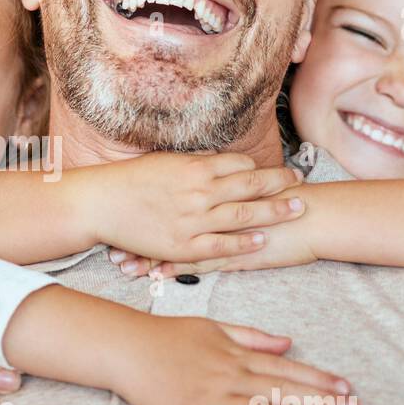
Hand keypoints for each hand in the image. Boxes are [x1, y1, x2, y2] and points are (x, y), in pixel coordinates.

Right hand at [81, 151, 306, 264]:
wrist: (100, 203)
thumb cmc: (129, 181)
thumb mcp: (164, 162)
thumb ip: (194, 163)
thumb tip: (217, 159)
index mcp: (194, 168)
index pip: (239, 164)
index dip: (262, 168)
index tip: (281, 170)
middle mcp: (199, 191)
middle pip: (250, 185)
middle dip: (280, 183)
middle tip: (303, 182)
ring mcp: (193, 219)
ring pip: (243, 214)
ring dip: (274, 210)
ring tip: (297, 208)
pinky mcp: (183, 245)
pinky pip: (222, 245)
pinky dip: (244, 242)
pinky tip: (263, 239)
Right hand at [108, 311, 355, 404]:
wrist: (126, 347)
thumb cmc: (168, 335)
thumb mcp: (213, 327)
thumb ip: (251, 336)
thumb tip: (287, 342)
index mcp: (236, 355)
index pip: (286, 368)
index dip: (319, 380)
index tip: (347, 389)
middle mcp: (228, 376)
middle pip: (281, 391)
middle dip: (320, 404)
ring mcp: (209, 399)